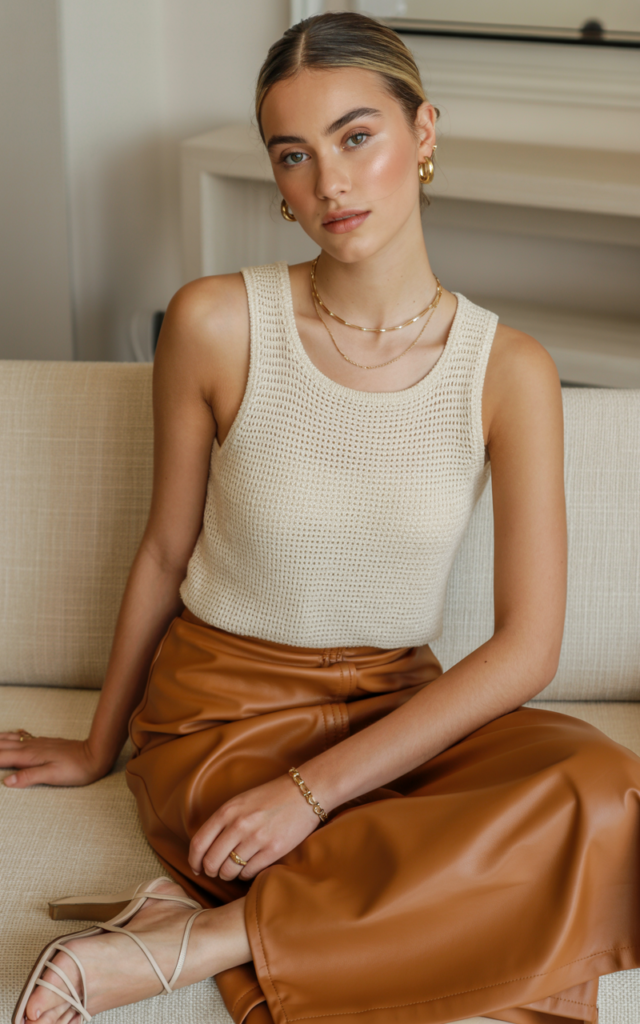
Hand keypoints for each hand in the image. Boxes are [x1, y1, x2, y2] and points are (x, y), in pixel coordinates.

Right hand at [0, 732, 108, 787]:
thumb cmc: (75, 769)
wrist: (95, 755)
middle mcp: (30, 747)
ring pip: (10, 739)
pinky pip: (23, 737)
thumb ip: (30, 776)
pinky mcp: (45, 743)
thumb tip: (7, 781)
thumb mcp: (52, 776)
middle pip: (1, 745)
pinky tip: (12, 734)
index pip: (0, 757)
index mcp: (29, 756)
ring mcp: (37, 743)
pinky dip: (12, 736)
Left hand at [189, 773, 320, 881]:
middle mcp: (239, 824)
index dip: (194, 861)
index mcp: (227, 810)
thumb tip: (205, 849)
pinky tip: (251, 866)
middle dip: (212, 871)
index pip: (199, 843)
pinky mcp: (274, 850)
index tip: (197, 868)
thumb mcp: (240, 802)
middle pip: (211, 862)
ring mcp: (256, 838)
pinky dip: (246, 874)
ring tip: (235, 869)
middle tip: (217, 872)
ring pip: (229, 871)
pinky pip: (249, 873)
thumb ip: (222, 822)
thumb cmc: (271, 797)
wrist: (304, 792)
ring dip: (229, 875)